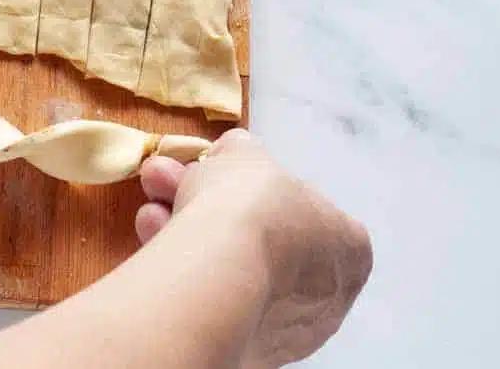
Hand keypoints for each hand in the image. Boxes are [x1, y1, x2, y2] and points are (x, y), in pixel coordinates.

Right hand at [136, 130, 372, 366]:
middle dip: (206, 202)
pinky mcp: (244, 346)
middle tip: (167, 181)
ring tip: (151, 207)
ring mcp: (285, 326)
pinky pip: (210, 294)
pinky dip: (182, 263)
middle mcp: (325, 293)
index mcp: (348, 244)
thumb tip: (234, 151)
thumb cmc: (251, 208)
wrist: (222, 274)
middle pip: (257, 235)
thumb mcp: (244, 154)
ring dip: (185, 225)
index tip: (214, 171)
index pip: (302, 208)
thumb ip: (242, 151)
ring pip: (228, 264)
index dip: (252, 184)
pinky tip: (151, 236)